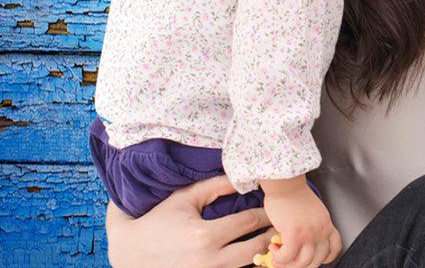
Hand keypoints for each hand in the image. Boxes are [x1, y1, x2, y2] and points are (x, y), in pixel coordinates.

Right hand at [105, 175, 271, 267]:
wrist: (130, 255)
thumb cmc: (159, 221)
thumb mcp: (186, 198)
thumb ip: (217, 185)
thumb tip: (244, 176)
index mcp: (204, 236)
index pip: (247, 222)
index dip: (264, 213)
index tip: (274, 207)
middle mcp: (207, 262)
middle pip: (255, 249)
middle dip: (271, 236)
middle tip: (283, 226)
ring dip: (262, 255)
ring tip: (274, 242)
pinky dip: (245, 267)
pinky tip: (254, 257)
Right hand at [262, 177, 341, 267]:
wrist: (286, 182)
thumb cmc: (293, 194)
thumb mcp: (310, 212)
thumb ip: (310, 227)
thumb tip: (299, 246)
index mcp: (326, 223)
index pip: (335, 247)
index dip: (324, 258)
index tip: (312, 259)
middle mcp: (321, 229)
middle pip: (317, 261)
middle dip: (300, 265)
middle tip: (287, 260)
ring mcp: (309, 233)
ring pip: (302, 263)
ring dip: (287, 264)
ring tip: (277, 256)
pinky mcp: (295, 235)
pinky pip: (287, 258)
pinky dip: (278, 258)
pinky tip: (272, 248)